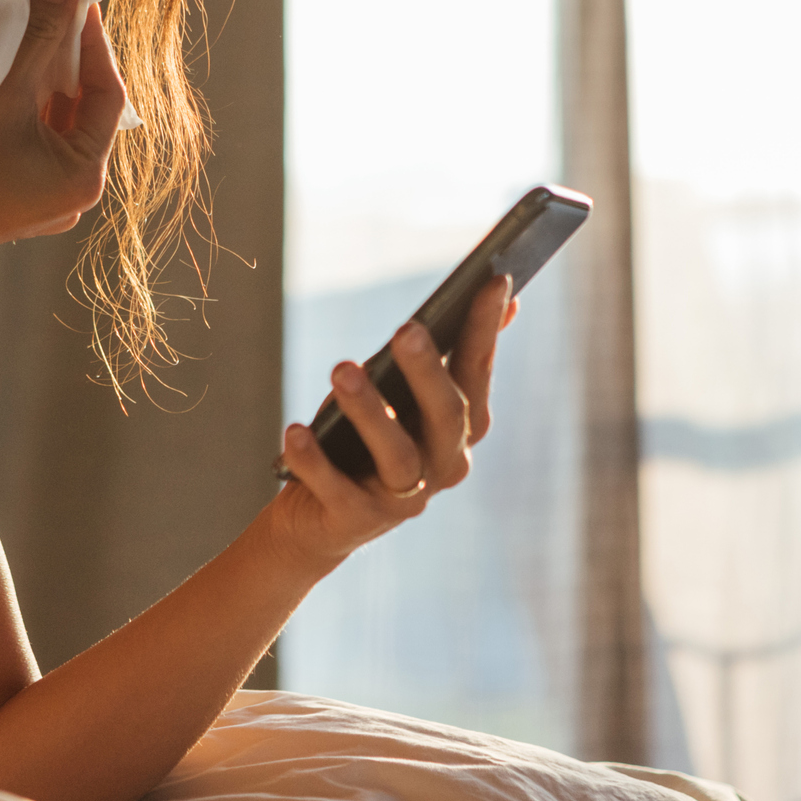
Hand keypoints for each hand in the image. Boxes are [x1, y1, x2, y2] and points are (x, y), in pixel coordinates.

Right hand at [0, 0, 128, 255]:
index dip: (94, 43)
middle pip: (82, 112)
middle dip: (66, 62)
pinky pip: (31, 147)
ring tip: (24, 40)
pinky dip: (22, 112)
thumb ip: (40, 32)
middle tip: (51, 15)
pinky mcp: (12, 204)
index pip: (108, 95)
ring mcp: (43, 204)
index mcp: (84, 175)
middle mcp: (73, 196)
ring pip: (54, 128)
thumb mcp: (0, 85)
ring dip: (41, 85)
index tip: (76, 2)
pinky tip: (1, 79)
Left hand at [268, 275, 518, 571]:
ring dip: (371, 412)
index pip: (477, 371)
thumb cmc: (364, 437)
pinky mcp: (359, 522)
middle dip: (427, 371)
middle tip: (405, 329)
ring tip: (342, 371)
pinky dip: (314, 460)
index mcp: (462, 427)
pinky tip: (294, 431)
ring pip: (397, 455)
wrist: (318, 516)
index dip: (485, 328)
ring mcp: (406, 499)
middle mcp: (445, 464)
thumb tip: (506, 296)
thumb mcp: (401, 390)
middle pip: (447, 416)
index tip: (493, 278)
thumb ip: (444, 351)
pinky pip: (337, 490)